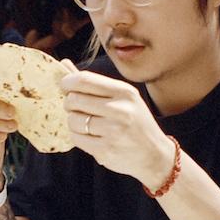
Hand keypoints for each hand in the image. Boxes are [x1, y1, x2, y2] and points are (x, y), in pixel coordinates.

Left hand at [59, 61, 173, 190]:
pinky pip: (76, 138)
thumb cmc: (135, 123)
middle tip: (77, 108)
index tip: (65, 86)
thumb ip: (93, 82)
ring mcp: (113, 131)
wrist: (155, 155)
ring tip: (86, 124)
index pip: (84, 80)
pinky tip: (91, 137)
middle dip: (69, 104)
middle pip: (74, 99)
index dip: (67, 82)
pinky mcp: (106, 150)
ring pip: (73, 120)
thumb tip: (64, 64)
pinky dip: (78, 137)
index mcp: (124, 92)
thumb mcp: (122, 98)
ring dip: (73, 122)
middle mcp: (120, 109)